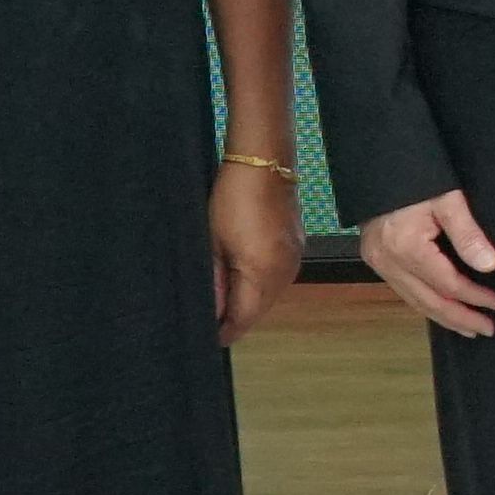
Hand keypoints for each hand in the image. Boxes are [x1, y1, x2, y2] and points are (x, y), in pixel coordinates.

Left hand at [207, 160, 298, 341]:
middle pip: (257, 311)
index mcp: (265, 276)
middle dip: (233, 316)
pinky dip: (255, 281)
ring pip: (266, 295)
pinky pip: (274, 277)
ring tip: (217, 290)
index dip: (222, 331)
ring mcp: (293, 260)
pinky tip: (237, 271)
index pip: (243, 321)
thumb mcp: (212, 242)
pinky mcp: (294, 246)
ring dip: (244, 298)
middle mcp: (286, 274)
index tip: (200, 335)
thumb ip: (213, 283)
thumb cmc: (232, 199)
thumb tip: (210, 315)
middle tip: (204, 314)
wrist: (263, 160)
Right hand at [363, 187, 494, 338]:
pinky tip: (441, 309)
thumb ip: (468, 234)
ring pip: (414, 301)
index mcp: (406, 248)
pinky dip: (425, 303)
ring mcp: (378, 262)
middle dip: (460, 318)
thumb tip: (490, 266)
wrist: (379, 161)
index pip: (447, 285)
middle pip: (429, 302)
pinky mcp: (376, 259)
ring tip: (468, 328)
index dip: (474, 297)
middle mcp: (388, 261)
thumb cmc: (416, 175)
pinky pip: (404, 290)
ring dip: (443, 316)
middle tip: (487, 329)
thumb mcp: (447, 198)